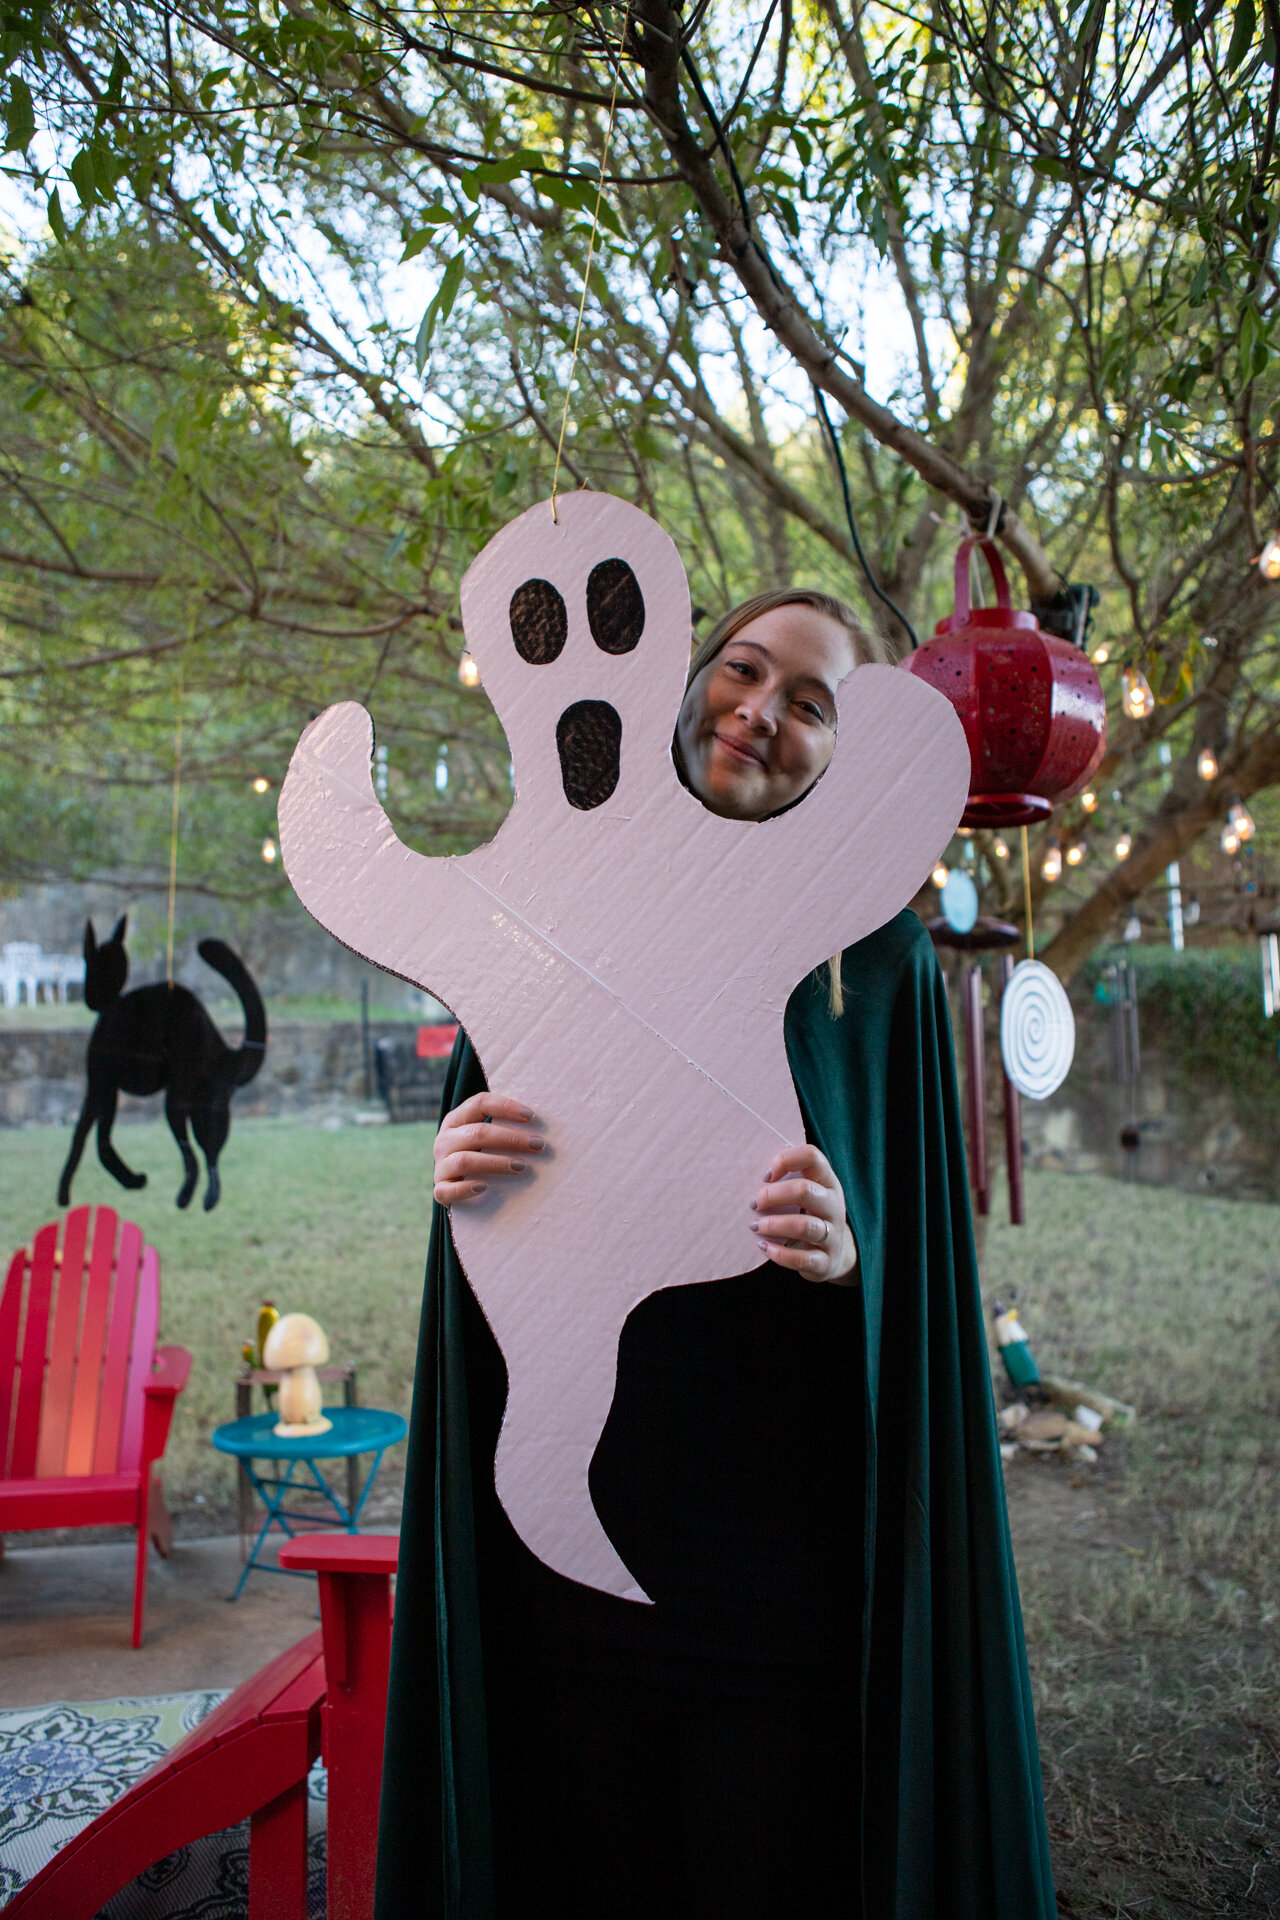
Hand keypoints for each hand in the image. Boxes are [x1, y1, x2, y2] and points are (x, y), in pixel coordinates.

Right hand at [433, 1091, 544, 1204]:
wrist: (453, 1184)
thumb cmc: (478, 1154)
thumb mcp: (483, 1136)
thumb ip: (501, 1127)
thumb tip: (538, 1126)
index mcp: (456, 1120)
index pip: (479, 1103)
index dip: (505, 1107)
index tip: (530, 1116)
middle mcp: (444, 1140)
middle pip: (477, 1133)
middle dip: (511, 1138)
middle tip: (538, 1145)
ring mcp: (440, 1166)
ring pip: (465, 1160)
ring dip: (496, 1163)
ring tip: (522, 1166)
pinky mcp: (440, 1189)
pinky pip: (448, 1190)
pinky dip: (466, 1188)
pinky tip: (484, 1187)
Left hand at [750, 1144, 856, 1284]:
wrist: (834, 1255)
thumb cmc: (807, 1216)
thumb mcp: (805, 1194)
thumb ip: (786, 1179)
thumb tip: (746, 1166)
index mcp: (827, 1182)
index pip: (812, 1156)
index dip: (785, 1160)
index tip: (765, 1176)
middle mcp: (834, 1206)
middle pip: (805, 1190)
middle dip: (773, 1195)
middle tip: (754, 1203)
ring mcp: (833, 1235)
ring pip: (805, 1226)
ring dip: (775, 1225)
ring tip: (755, 1226)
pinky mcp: (825, 1262)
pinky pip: (803, 1259)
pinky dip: (780, 1254)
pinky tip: (763, 1247)